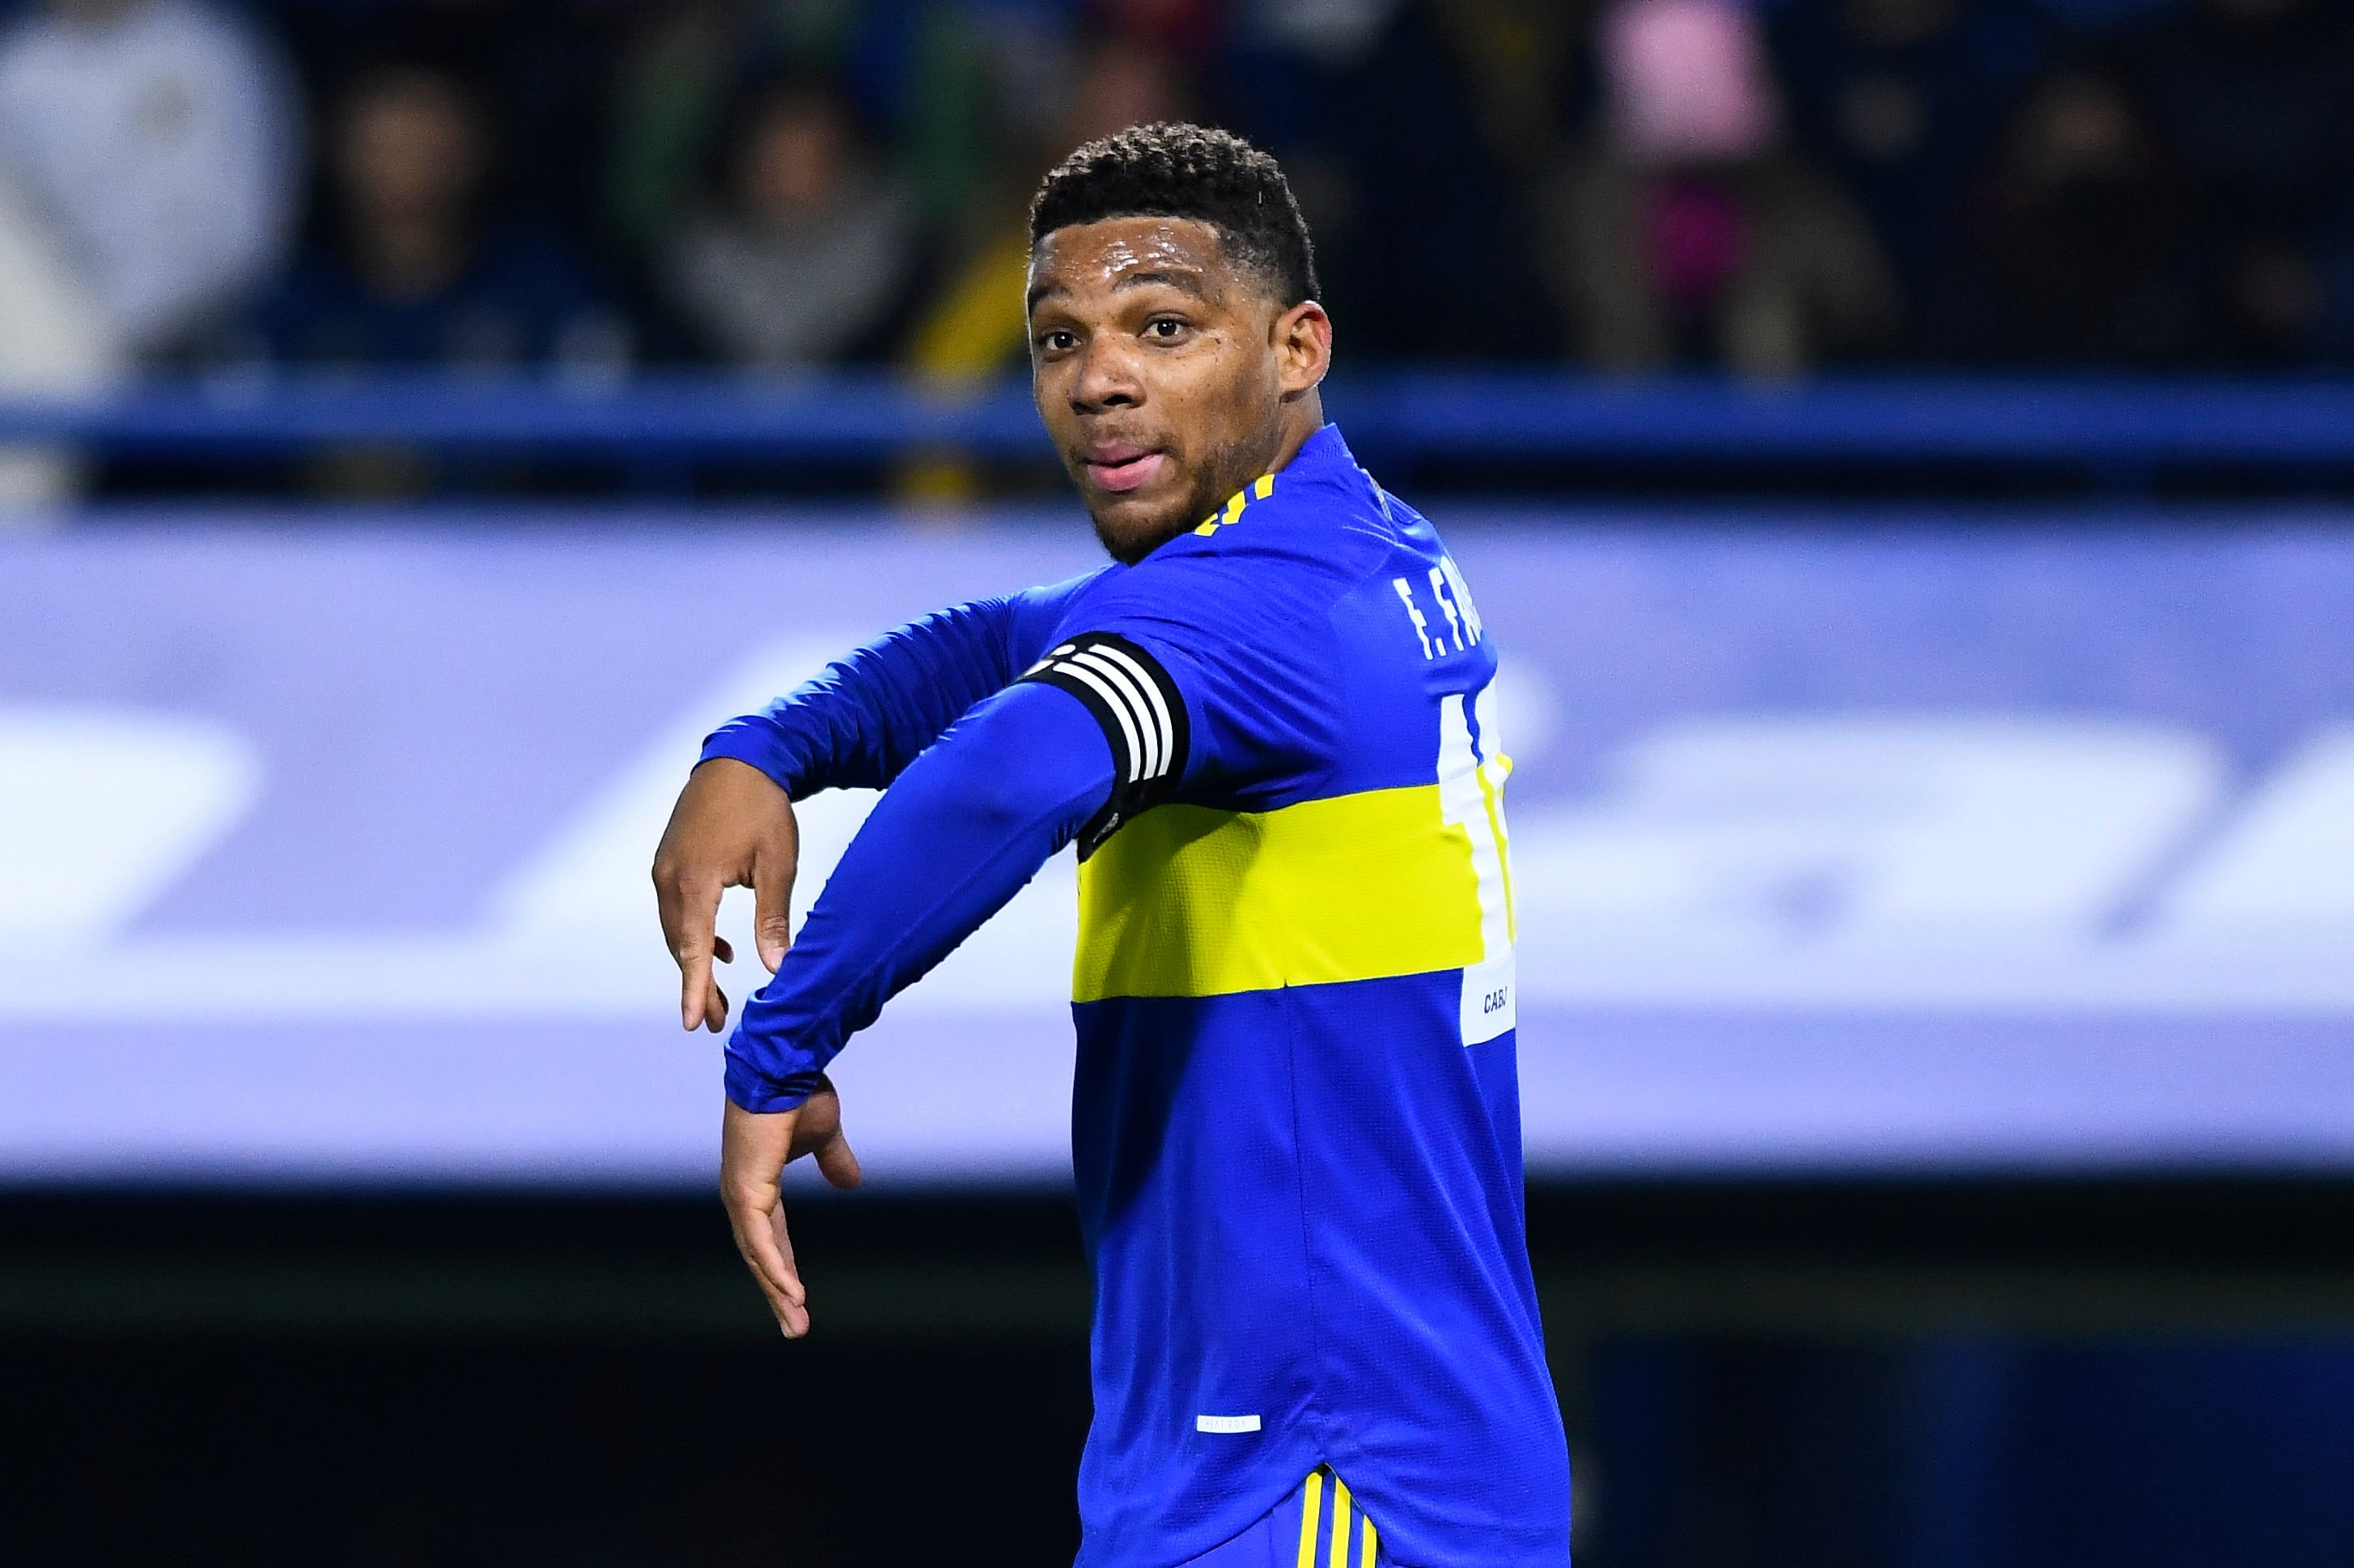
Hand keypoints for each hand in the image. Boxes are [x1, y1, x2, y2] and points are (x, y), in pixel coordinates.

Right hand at [652, 757, 799, 1032]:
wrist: (740, 761)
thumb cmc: (764, 809)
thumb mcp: (778, 865)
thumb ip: (772, 918)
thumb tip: (775, 968)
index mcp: (696, 880)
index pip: (692, 948)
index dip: (694, 989)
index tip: (693, 1022)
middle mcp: (670, 877)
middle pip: (678, 945)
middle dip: (696, 985)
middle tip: (716, 1022)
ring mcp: (664, 868)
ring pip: (675, 929)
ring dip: (694, 962)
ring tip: (719, 997)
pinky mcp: (669, 862)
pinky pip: (676, 910)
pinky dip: (693, 935)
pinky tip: (722, 950)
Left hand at [721, 1077, 862, 1336]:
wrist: (784, 1066)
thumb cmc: (798, 1093)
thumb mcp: (825, 1134)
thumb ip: (834, 1161)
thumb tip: (852, 1184)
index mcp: (757, 1185)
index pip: (771, 1239)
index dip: (784, 1268)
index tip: (797, 1298)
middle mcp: (743, 1196)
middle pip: (761, 1258)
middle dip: (778, 1294)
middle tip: (795, 1328)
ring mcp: (741, 1195)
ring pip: (759, 1257)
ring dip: (778, 1292)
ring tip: (796, 1324)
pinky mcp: (747, 1191)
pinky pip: (761, 1241)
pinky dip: (775, 1269)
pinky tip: (790, 1294)